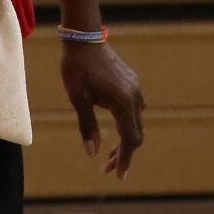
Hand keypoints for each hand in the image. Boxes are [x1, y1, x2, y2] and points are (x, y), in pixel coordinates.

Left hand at [60, 41, 144, 178]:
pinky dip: (126, 124)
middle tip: (109, 168)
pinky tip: (113, 128)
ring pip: (136, 122)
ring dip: (125, 140)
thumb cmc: (76, 68)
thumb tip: (92, 153)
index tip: (119, 175)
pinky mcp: (133, 83)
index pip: (130, 139)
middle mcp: (135, 97)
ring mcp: (136, 89)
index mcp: (124, 102)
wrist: (83, 38)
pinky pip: (134, 110)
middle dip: (124, 153)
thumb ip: (87, 126)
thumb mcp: (77, 99)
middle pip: (136, 134)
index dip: (125, 159)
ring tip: (109, 154)